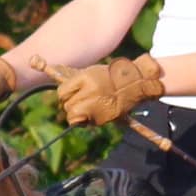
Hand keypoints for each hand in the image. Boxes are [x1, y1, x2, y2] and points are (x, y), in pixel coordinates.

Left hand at [47, 53, 165, 126]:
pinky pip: (84, 123)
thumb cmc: (111, 77)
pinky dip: (85, 120)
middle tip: (80, 102)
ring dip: (76, 114)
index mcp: (86, 78)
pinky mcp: (102, 118)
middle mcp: (89, 92)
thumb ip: (76, 82)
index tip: (70, 94)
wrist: (135, 84)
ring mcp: (96, 107)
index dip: (65, 94)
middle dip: (70, 105)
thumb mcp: (92, 73)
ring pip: (72, 116)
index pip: (62, 92)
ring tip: (87, 108)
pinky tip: (94, 113)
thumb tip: (60, 92)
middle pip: (66, 105)